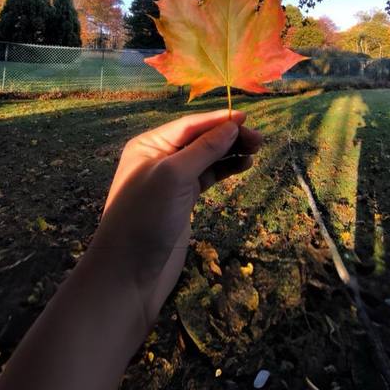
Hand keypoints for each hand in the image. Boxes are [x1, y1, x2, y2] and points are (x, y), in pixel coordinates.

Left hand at [87, 109, 262, 325]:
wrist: (130, 272)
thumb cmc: (145, 218)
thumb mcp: (174, 177)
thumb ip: (203, 149)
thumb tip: (230, 126)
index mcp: (149, 145)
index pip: (189, 125)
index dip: (218, 120)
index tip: (246, 118)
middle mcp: (159, 159)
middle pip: (200, 139)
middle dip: (228, 137)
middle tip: (259, 139)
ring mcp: (171, 181)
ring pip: (206, 158)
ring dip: (230, 152)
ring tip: (256, 150)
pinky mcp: (182, 201)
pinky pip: (207, 177)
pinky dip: (225, 170)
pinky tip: (242, 166)